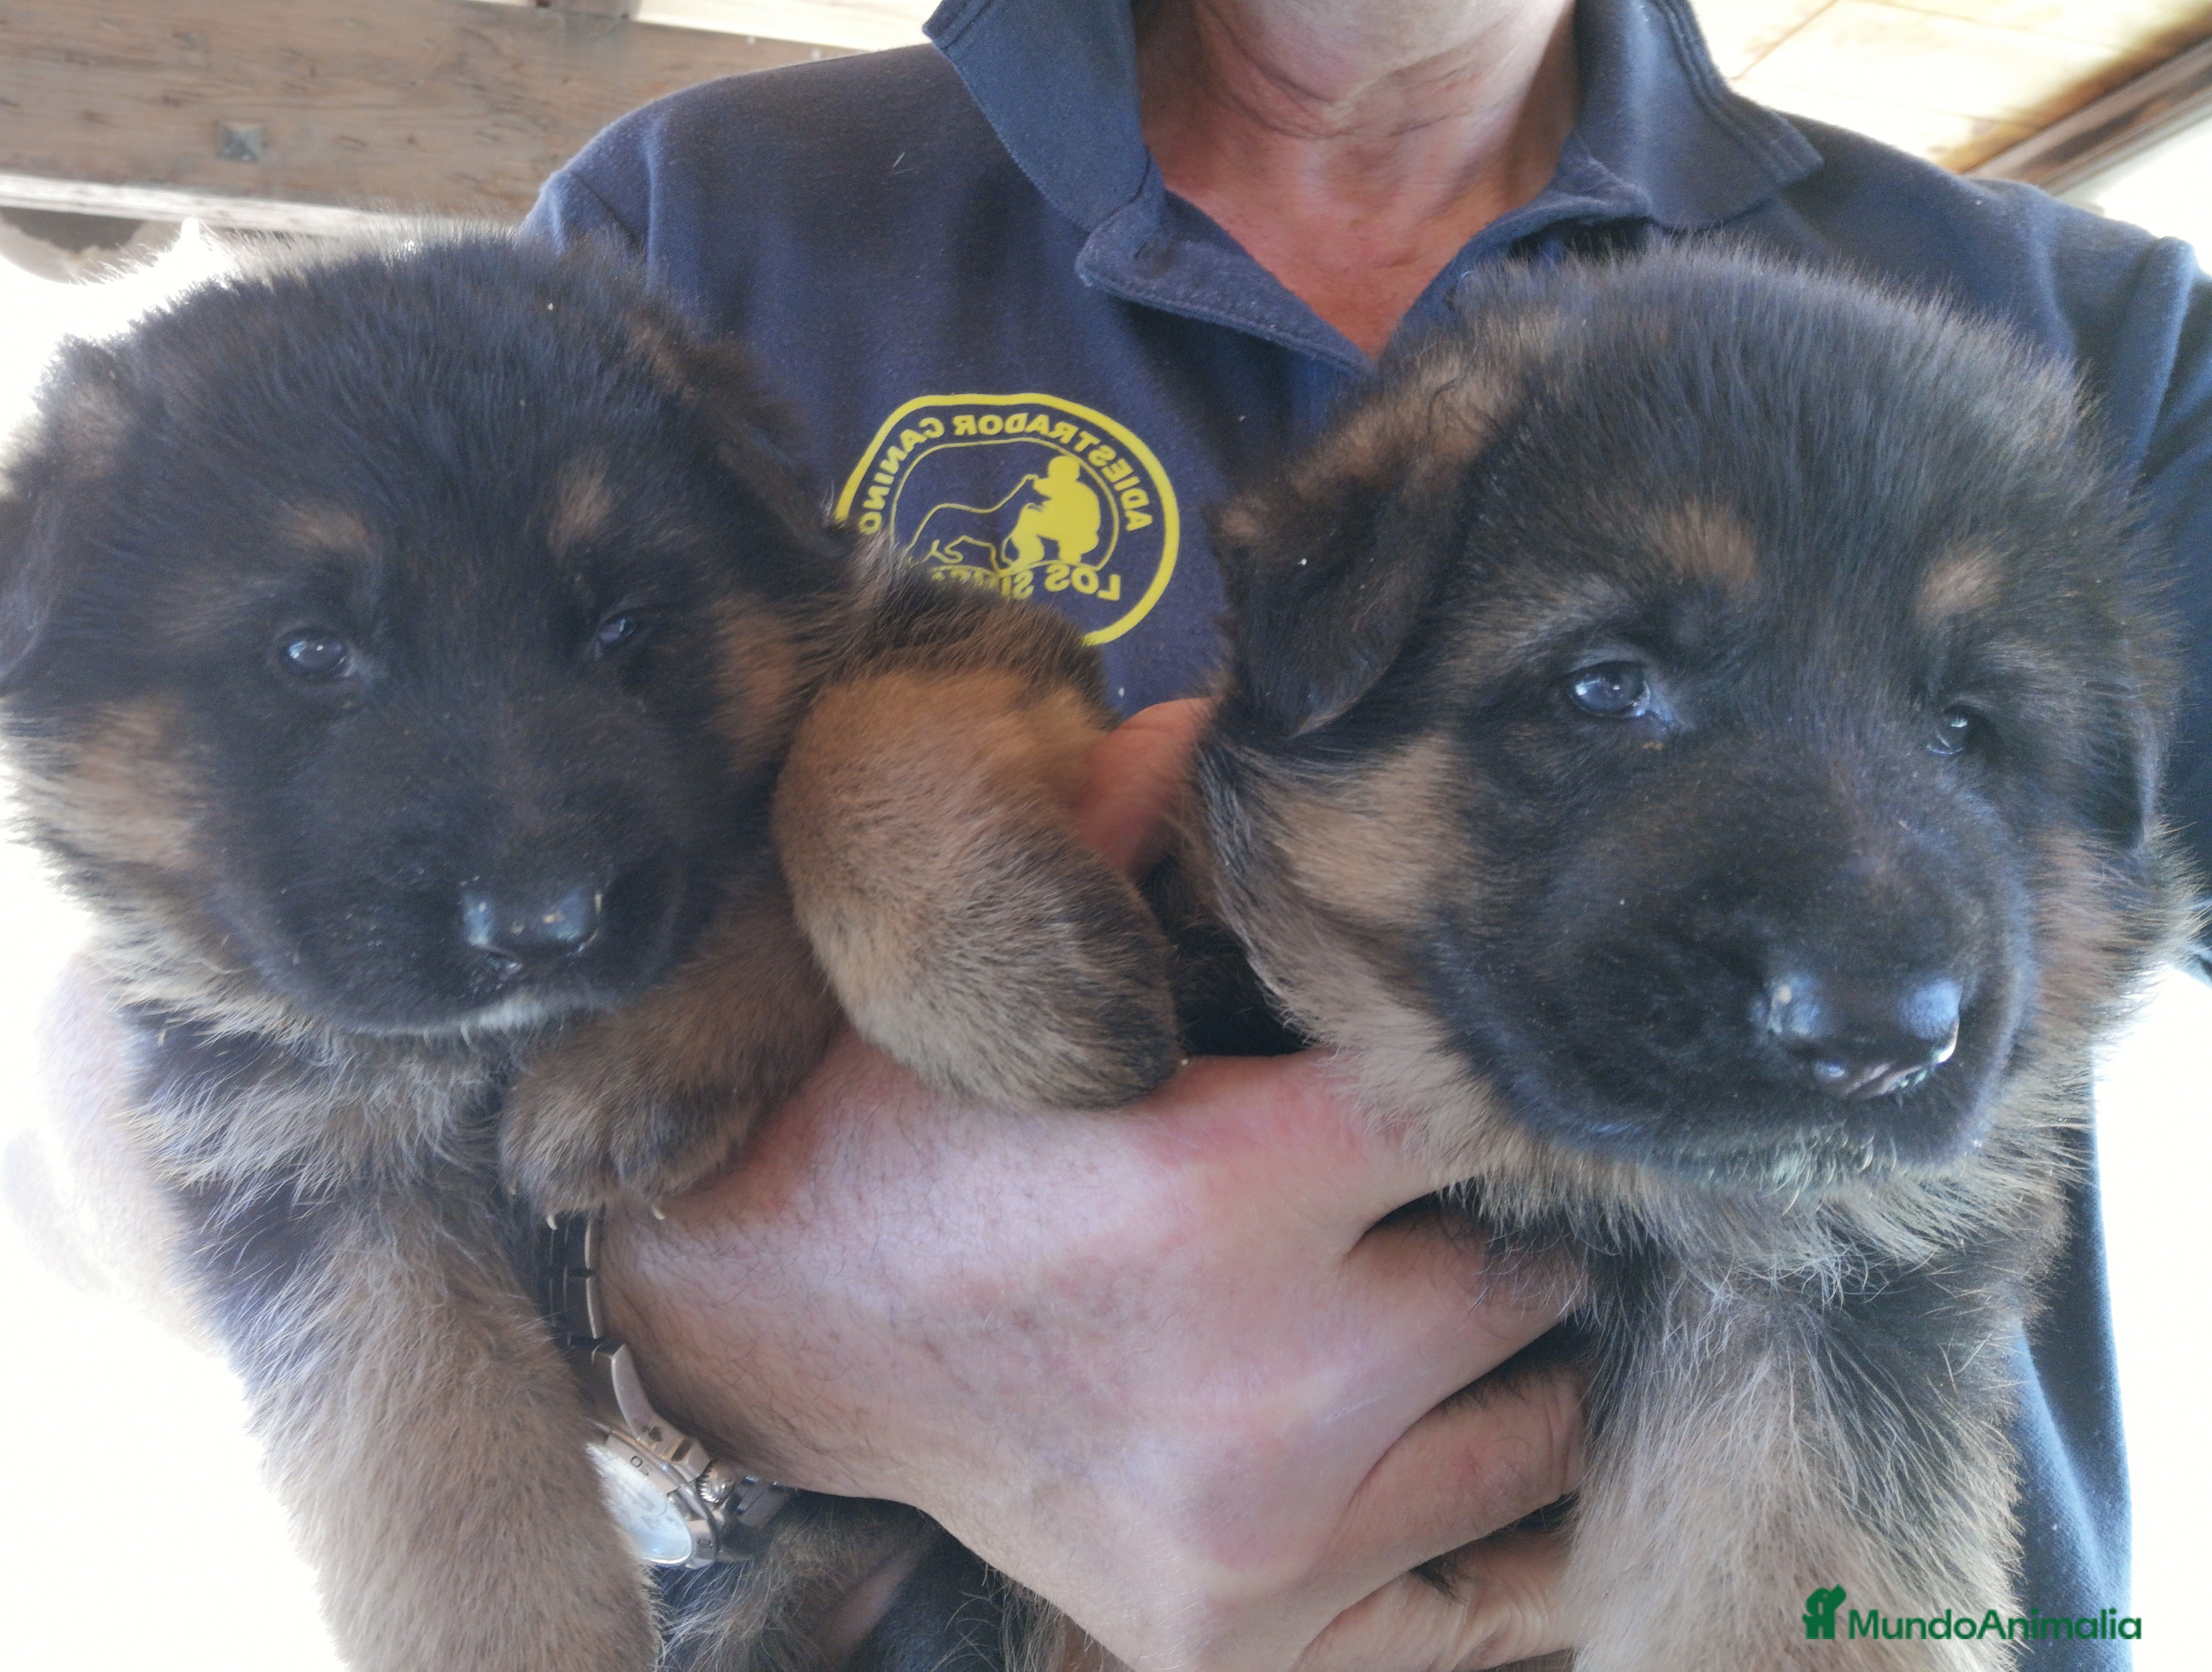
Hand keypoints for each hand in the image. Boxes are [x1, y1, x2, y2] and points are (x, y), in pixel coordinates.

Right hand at [601, 701, 1583, 1671]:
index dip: (1478, 1070)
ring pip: (1537, 1431)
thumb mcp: (994, 970)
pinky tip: (1427, 1450)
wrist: (761, 1326)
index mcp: (1208, 1186)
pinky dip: (1487, 1528)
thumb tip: (1242, 719)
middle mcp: (1261, 1378)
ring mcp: (1259, 1533)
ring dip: (1496, 1364)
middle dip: (1484, 1219)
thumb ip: (1125, 827)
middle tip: (1414, 1192)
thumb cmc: (889, 1132)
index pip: (1477, 1103)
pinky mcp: (1237, 1639)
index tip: (1455, 1062)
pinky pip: (1485, 1598)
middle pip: (1527, 1273)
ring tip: (1409, 1309)